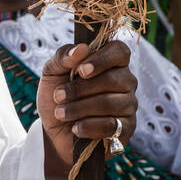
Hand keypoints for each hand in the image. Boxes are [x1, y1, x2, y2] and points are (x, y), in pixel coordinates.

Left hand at [37, 41, 136, 169]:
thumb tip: (81, 48)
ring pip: (110, 103)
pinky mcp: (127, 128)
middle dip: (80, 89)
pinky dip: (88, 126)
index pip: (119, 51)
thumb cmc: (57, 98)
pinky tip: (75, 128)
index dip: (102, 59)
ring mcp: (129, 105)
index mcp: (111, 63)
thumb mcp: (51, 73)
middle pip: (112, 79)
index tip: (81, 71)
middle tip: (58, 96)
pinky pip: (112, 125)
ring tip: (61, 113)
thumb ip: (63, 57)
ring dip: (79, 108)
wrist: (54, 131)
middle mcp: (125, 82)